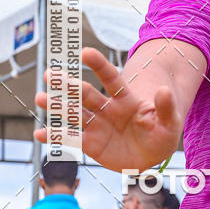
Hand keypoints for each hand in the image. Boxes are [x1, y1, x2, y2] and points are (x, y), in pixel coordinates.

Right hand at [34, 47, 181, 171]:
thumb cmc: (162, 134)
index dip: (99, 65)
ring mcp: (97, 125)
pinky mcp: (90, 144)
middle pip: (85, 94)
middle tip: (50, 75)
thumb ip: (165, 107)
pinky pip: (71, 139)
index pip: (111, 78)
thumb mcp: (170, 122)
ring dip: (57, 106)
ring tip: (39, 98)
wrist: (153, 155)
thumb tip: (165, 91)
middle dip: (68, 85)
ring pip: (74, 113)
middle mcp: (107, 108)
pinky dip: (55, 136)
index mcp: (126, 99)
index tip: (86, 52)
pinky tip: (40, 133)